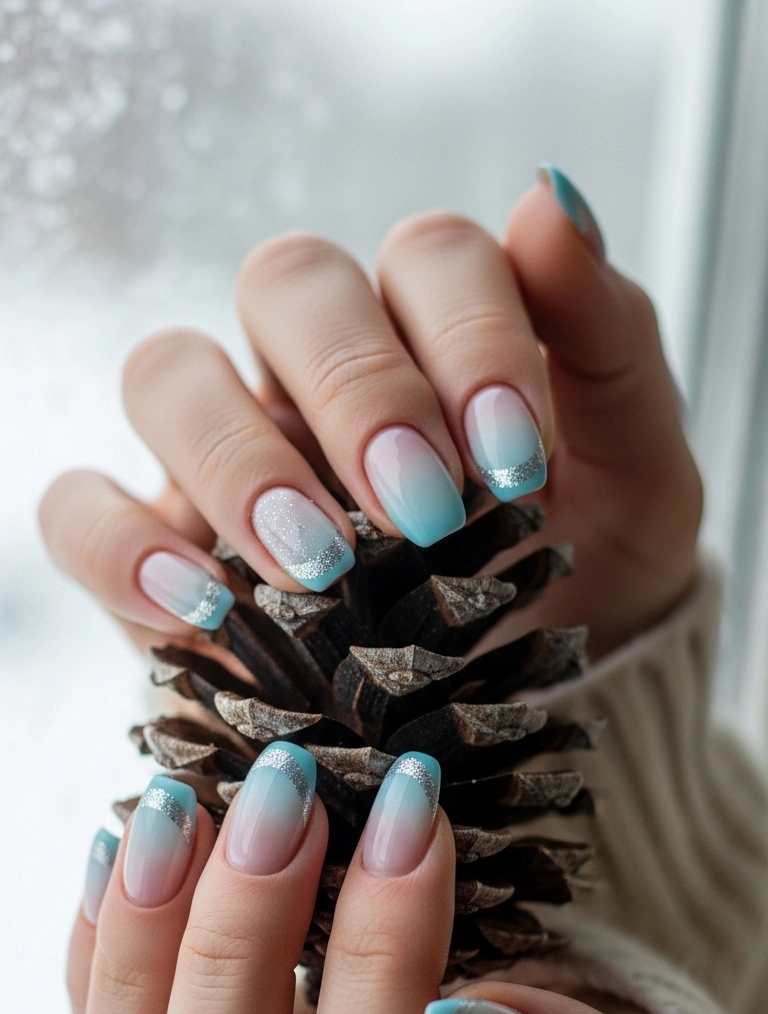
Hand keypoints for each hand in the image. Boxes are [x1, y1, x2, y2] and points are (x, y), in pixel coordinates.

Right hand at [40, 172, 701, 661]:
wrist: (541, 686)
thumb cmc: (586, 560)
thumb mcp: (638, 466)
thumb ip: (605, 336)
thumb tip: (549, 199)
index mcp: (434, 323)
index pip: (427, 255)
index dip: (468, 335)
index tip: (514, 456)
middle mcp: (318, 367)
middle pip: (286, 283)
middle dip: (352, 386)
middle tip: (418, 505)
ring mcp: (231, 451)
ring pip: (169, 373)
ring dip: (236, 458)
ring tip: (318, 563)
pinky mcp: (162, 547)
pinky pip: (82, 508)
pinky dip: (120, 545)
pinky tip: (197, 606)